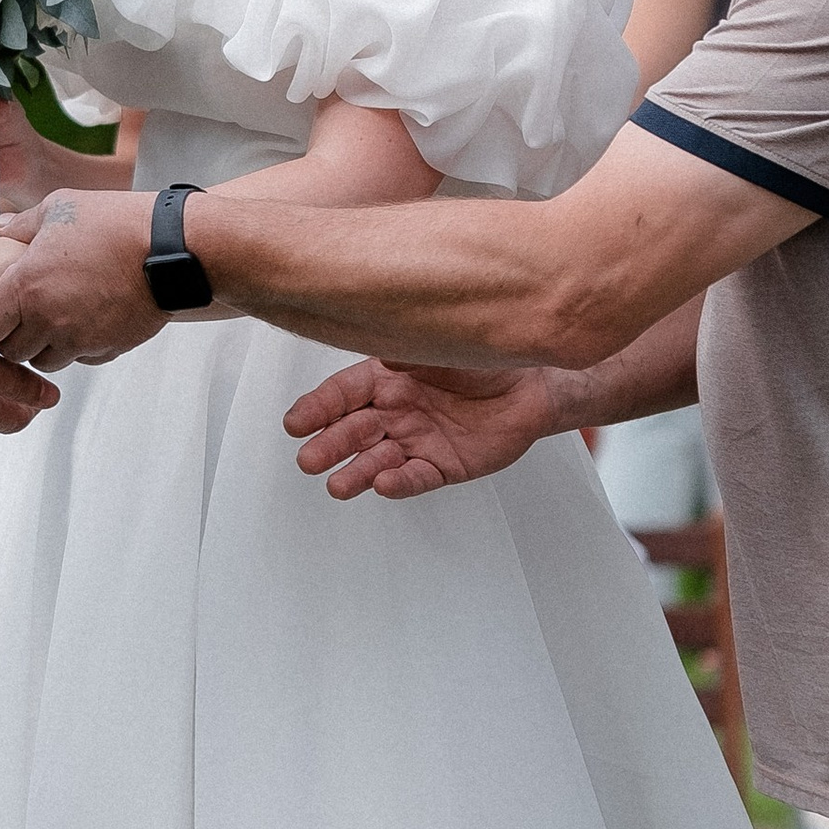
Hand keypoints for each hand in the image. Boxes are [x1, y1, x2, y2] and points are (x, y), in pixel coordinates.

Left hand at [0, 190, 160, 372]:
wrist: (173, 249)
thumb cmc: (117, 224)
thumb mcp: (60, 207)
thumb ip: (22, 224)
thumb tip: (1, 227)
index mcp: (25, 287)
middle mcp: (48, 320)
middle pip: (10, 352)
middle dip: (12, 336)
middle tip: (24, 313)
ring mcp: (79, 339)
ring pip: (45, 361)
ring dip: (45, 345)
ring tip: (58, 315)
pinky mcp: (107, 349)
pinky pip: (81, 359)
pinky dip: (79, 347)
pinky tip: (88, 319)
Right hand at [283, 356, 560, 500]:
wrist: (532, 386)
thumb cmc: (485, 360)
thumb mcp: (441, 343)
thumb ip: (408, 349)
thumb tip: (384, 353)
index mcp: (386, 378)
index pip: (343, 393)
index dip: (317, 408)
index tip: (295, 422)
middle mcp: (395, 412)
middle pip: (352, 431)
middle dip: (329, 446)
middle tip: (309, 459)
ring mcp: (415, 441)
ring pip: (377, 460)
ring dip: (355, 473)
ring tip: (338, 485)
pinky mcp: (441, 465)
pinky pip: (416, 477)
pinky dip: (399, 483)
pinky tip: (384, 484)